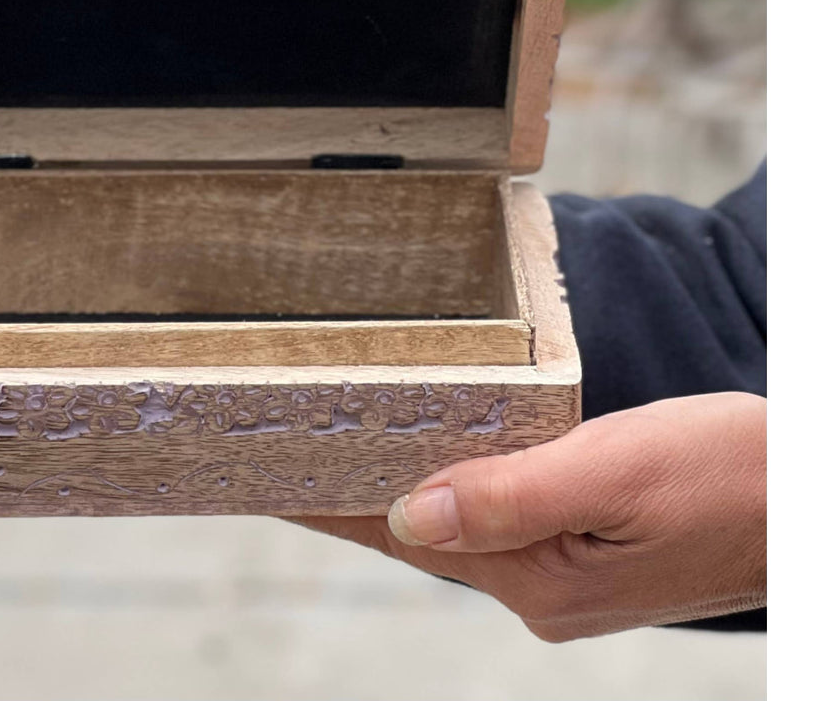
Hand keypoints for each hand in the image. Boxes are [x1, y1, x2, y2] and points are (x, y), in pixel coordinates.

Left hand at [298, 392, 764, 640]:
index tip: (265, 475)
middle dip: (353, 487)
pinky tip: (430, 457)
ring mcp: (564, 576)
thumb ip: (512, 494)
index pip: (403, 534)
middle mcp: (542, 590)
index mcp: (541, 580)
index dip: (332, 501)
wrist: (810, 498)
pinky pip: (497, 514)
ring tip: (333, 443)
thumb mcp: (618, 471)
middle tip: (282, 440)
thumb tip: (409, 515)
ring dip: (400, 483)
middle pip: (421, 530)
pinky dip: (455, 483)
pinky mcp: (585, 553)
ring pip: (457, 522)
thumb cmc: (734, 475)